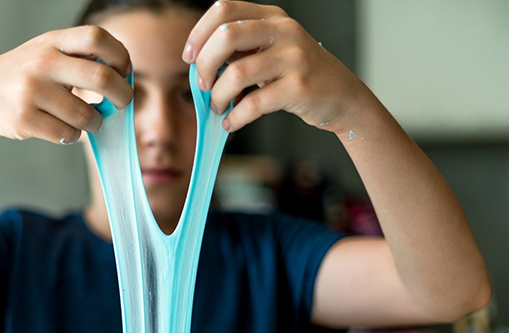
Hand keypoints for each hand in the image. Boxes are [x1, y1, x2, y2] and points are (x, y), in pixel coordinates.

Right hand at [0, 26, 132, 144]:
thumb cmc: (22, 78)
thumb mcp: (45, 54)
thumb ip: (79, 58)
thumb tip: (123, 76)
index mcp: (51, 42)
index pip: (97, 38)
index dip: (119, 55)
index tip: (124, 71)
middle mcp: (42, 63)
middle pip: (100, 78)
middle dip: (122, 95)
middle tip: (123, 104)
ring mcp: (31, 91)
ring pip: (86, 115)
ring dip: (94, 123)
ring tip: (86, 121)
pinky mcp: (24, 119)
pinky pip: (67, 133)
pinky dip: (72, 135)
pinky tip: (63, 130)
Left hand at [183, 1, 372, 134]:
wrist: (343, 96)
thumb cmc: (298, 75)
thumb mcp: (271, 50)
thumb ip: (240, 50)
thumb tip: (198, 65)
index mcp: (272, 17)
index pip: (223, 10)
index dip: (198, 34)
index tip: (189, 58)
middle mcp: (284, 31)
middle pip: (226, 36)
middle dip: (204, 65)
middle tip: (202, 84)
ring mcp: (294, 58)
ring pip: (237, 73)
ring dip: (217, 95)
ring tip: (217, 106)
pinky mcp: (299, 88)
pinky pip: (254, 104)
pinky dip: (235, 117)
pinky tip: (231, 122)